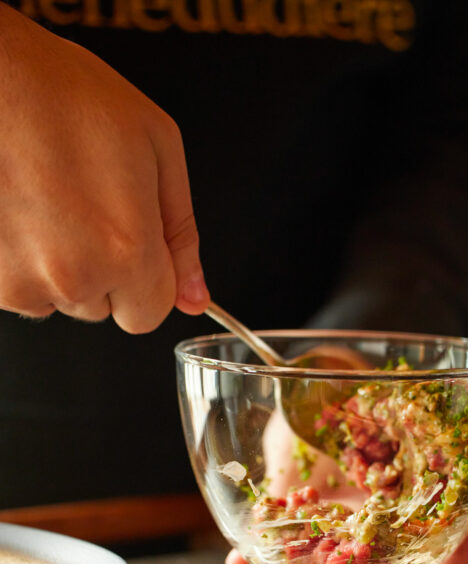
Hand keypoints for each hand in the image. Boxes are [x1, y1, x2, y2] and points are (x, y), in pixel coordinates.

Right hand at [0, 5, 208, 331]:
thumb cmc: (61, 93)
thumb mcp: (157, 147)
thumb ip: (181, 234)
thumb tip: (195, 297)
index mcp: (126, 252)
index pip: (150, 313)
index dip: (146, 278)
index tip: (132, 241)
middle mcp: (73, 278)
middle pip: (103, 308)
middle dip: (103, 271)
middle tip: (83, 205)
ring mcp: (22, 282)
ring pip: (59, 299)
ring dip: (58, 265)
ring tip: (47, 199)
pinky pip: (20, 288)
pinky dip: (20, 258)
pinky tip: (20, 208)